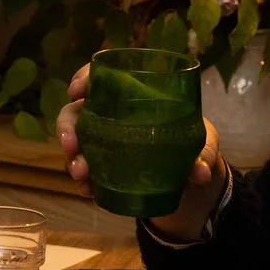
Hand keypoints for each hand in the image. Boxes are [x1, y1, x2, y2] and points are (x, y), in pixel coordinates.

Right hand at [55, 61, 227, 239]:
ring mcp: (103, 145)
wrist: (191, 178)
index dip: (82, 79)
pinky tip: (87, 190)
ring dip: (73, 159)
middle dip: (67, 127)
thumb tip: (200, 173)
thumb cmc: (192, 144)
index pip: (99, 79)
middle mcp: (109, 118)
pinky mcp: (104, 170)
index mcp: (131, 98)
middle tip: (71, 145)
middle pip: (75, 113)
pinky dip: (84, 183)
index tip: (76, 90)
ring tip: (81, 174)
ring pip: (75, 145)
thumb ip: (202, 153)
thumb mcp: (201, 143)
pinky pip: (86, 174)